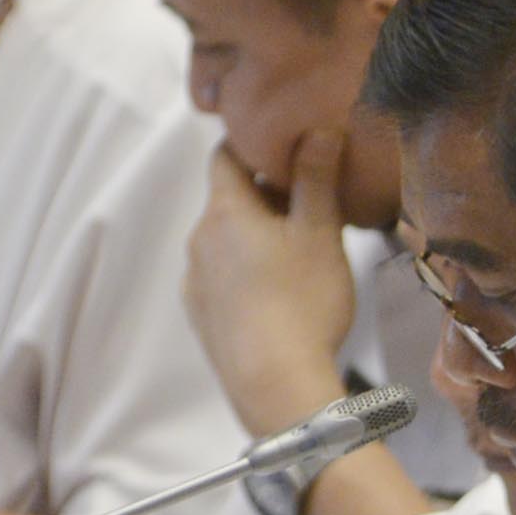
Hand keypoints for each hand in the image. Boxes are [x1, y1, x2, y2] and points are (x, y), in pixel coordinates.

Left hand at [187, 137, 363, 437]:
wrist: (275, 385)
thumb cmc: (303, 303)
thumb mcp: (321, 235)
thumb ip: (317, 179)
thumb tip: (319, 129)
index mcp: (225, 211)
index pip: (224, 156)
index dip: (251, 146)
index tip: (285, 150)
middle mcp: (199, 239)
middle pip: (228, 201)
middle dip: (264, 197)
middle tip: (311, 209)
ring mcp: (194, 280)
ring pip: (225, 242)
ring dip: (255, 239)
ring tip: (298, 259)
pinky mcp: (201, 316)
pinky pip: (221, 279)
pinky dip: (244, 275)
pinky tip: (277, 297)